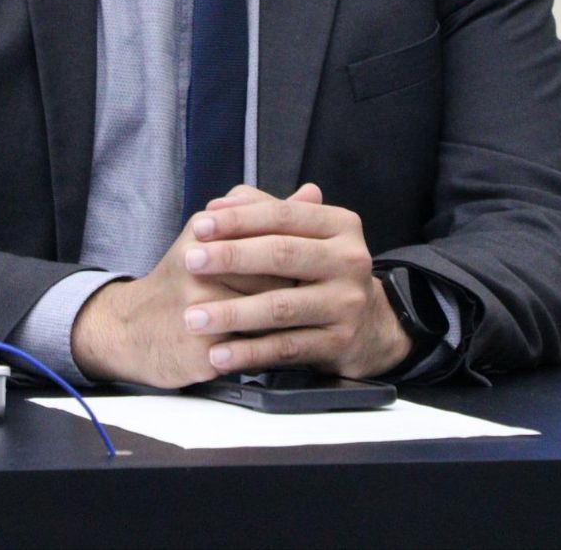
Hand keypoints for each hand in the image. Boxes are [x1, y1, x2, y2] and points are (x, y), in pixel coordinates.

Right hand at [68, 206, 294, 388]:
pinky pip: (250, 350)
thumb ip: (264, 216)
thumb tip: (312, 193)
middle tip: (309, 297)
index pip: (275, 237)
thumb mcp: (215, 237)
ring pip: (267, 316)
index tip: (312, 265)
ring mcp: (197, 309)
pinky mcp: (198, 348)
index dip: (298, 256)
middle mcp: (198, 267)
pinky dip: (266, 351)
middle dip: (295, 290)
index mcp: (206, 233)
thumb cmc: (184, 282)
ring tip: (294, 323)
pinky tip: (273, 348)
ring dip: (285, 323)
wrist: (134, 329)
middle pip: (275, 277)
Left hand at [183, 182, 412, 378]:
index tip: (199, 225)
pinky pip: (286, 347)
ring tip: (194, 317)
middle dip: (231, 257)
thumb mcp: (306, 237)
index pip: (283, 215)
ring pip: (280, 307)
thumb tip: (217, 205)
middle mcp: (350, 261)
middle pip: (282, 254)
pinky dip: (249, 352)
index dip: (239, 219)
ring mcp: (346, 304)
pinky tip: (218, 354)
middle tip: (190, 261)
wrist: (369, 325)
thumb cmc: (321, 271)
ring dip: (232, 313)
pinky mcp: (338, 342)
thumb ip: (263, 215)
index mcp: (340, 225)